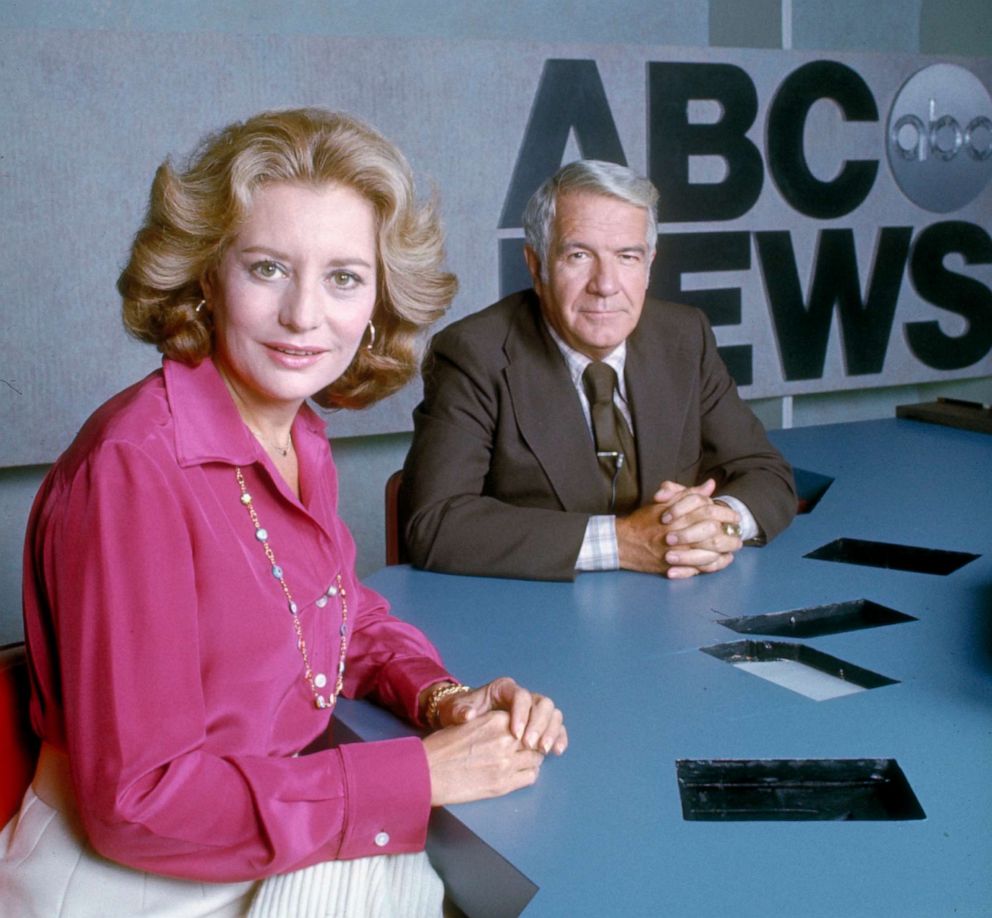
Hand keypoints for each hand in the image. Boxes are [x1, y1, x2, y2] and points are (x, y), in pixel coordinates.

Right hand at [421, 677, 566, 806]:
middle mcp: (506, 740)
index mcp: (496, 720)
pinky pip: (530, 777)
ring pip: (536, 759)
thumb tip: (510, 730)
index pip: (525, 722)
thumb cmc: (442, 748)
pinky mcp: (503, 785)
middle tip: (527, 749)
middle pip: (534, 739)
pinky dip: (528, 774)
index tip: (522, 735)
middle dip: (532, 744)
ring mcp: (506, 763)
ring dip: (531, 760)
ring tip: (522, 762)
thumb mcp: (469, 724)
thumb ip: (492, 725)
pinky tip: (518, 774)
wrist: (427, 772)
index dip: (525, 729)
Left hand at [440, 677, 567, 755]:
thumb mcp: (455, 709)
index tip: (515, 733)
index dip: (522, 713)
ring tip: (544, 750)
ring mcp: (533, 709)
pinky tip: (557, 751)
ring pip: (553, 713)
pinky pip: (555, 727)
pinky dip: (558, 737)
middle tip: (530, 745)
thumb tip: (468, 715)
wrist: (464, 718)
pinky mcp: (539, 724)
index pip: (521, 696)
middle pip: (542, 703)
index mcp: (504, 689)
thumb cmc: (460, 712)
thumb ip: (460, 711)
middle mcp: (522, 696)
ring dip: (551, 731)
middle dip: (539, 724)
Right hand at [616, 479, 741, 577]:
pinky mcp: (676, 566)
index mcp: (679, 514)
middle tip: (738, 532)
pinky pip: (701, 567)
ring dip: (726, 549)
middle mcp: (680, 532)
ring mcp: (678, 551)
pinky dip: (715, 564)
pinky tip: (723, 559)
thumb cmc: (644, 521)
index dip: (726, 513)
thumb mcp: (666, 502)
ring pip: (710, 551)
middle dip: (730, 532)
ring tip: (734, 546)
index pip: (709, 510)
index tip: (734, 516)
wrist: (624, 542)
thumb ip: (689, 494)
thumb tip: (710, 485)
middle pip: (714, 532)